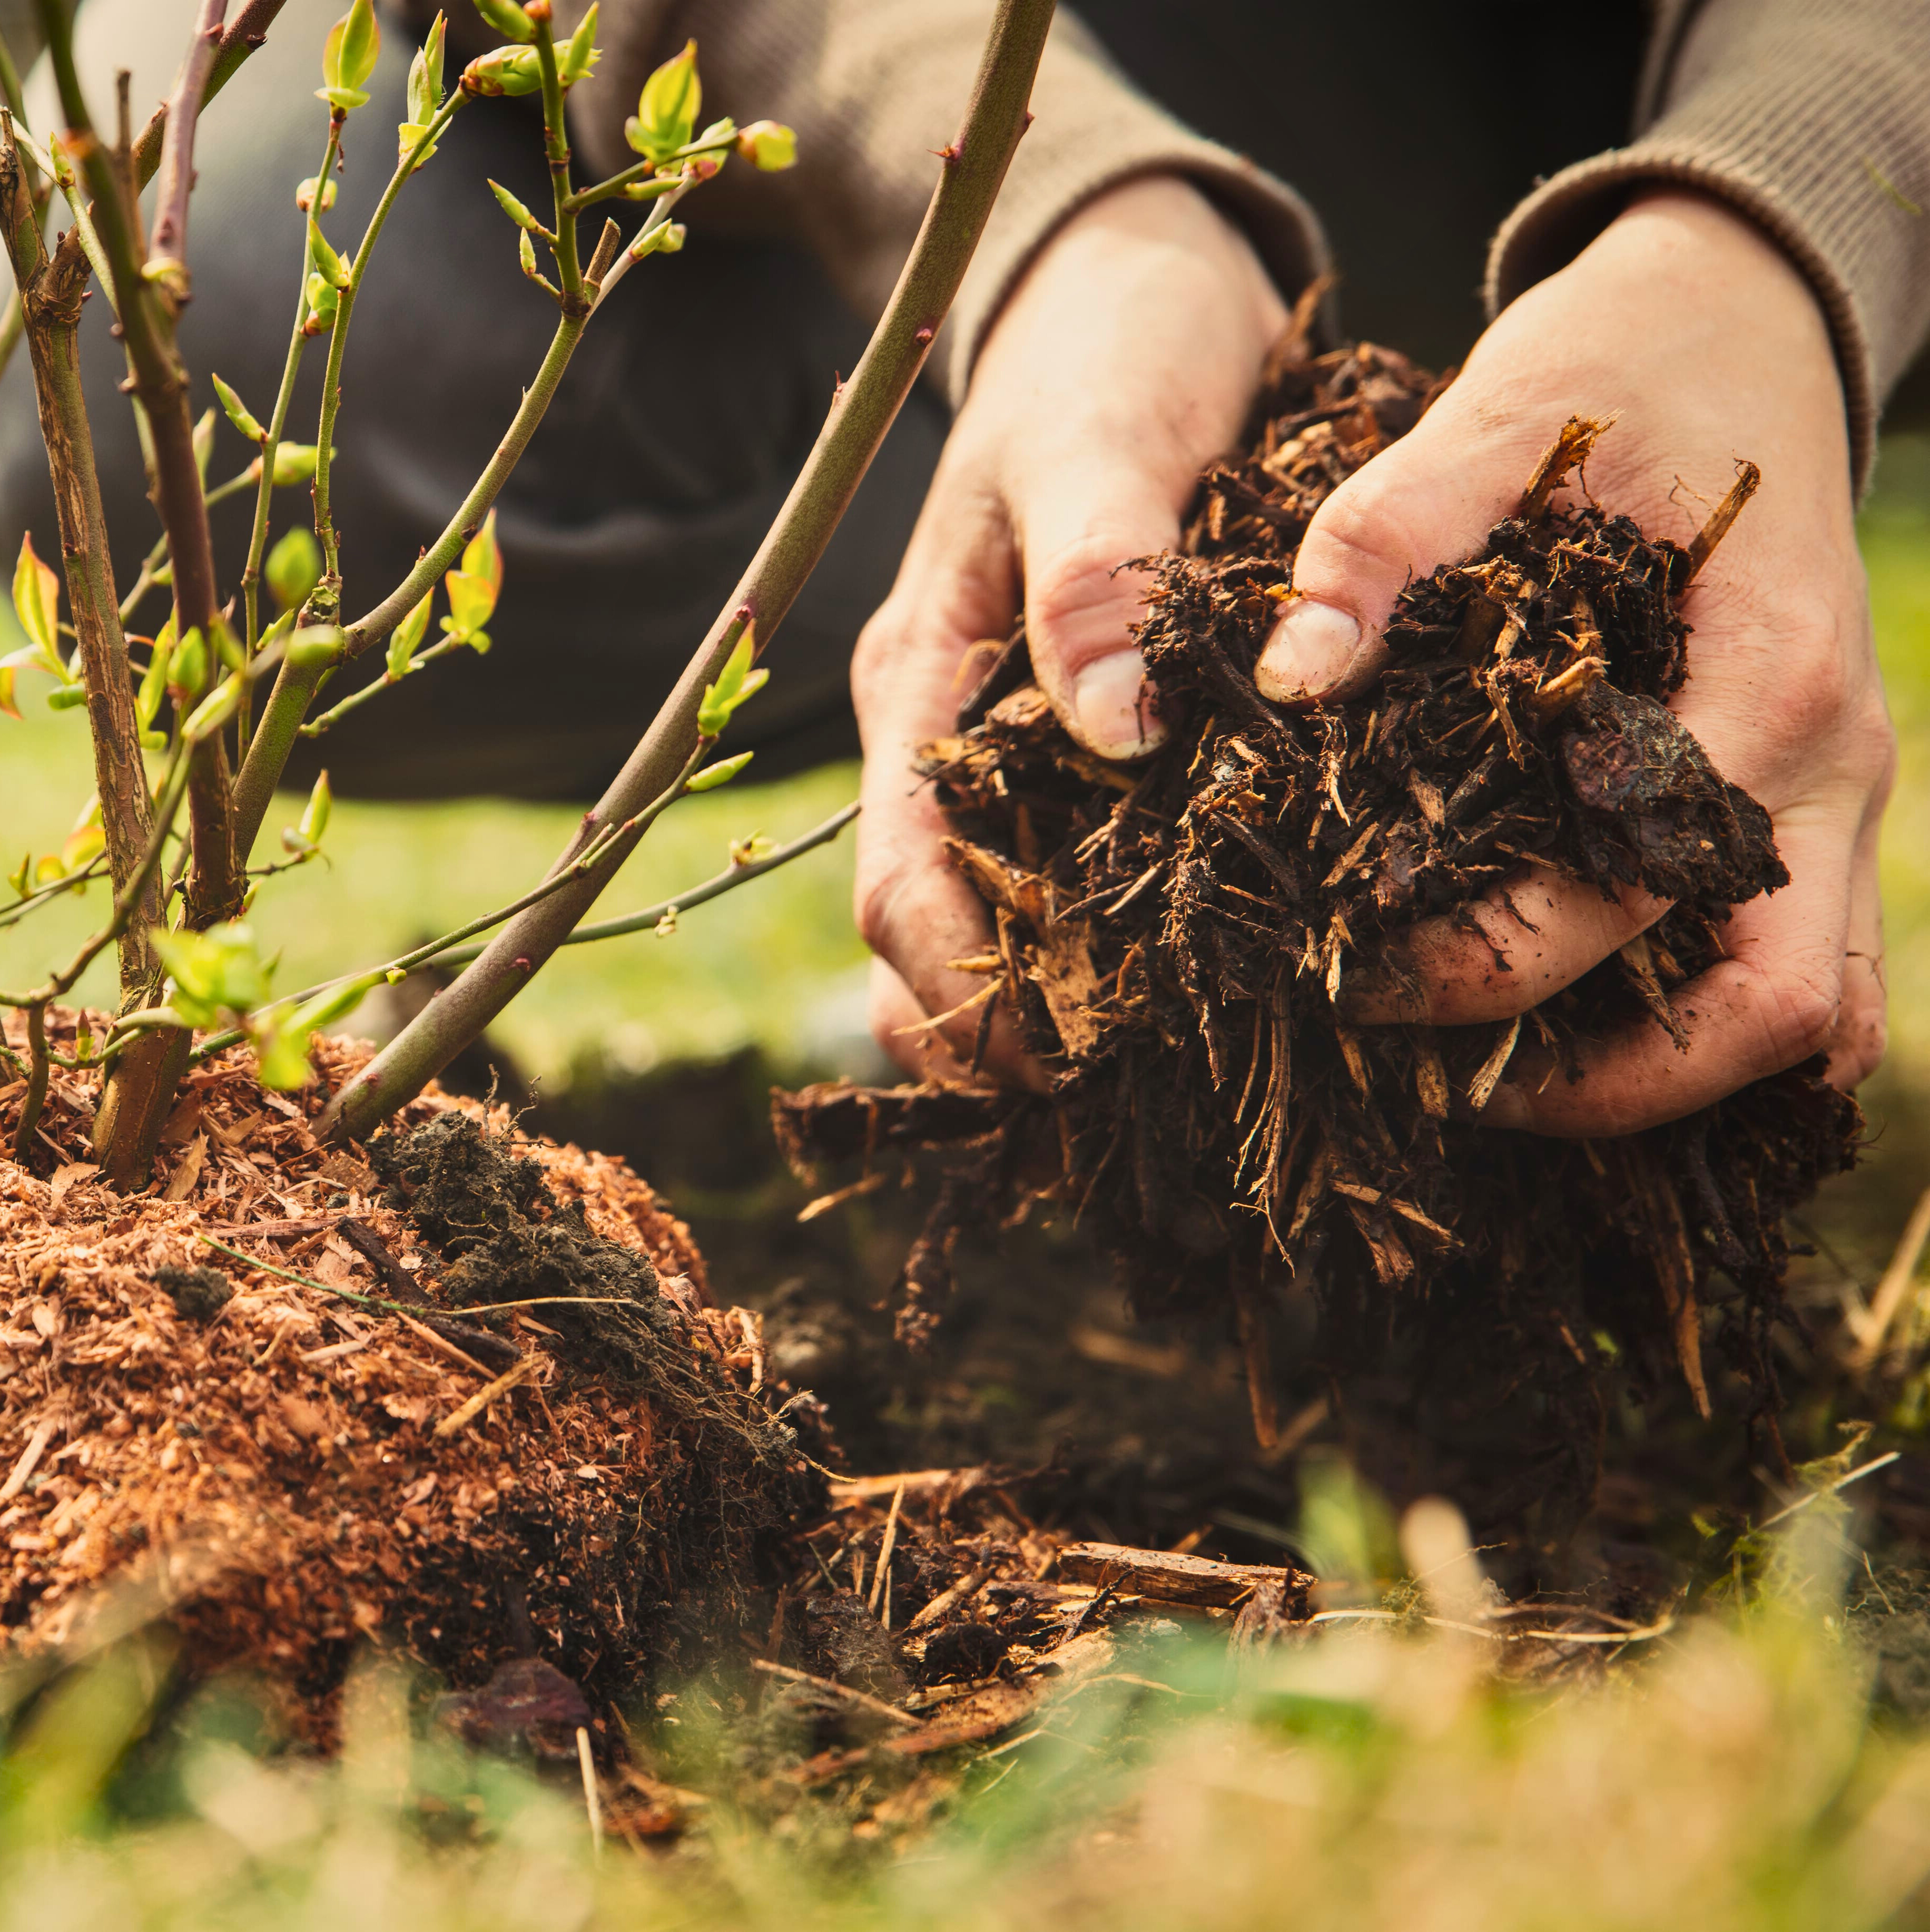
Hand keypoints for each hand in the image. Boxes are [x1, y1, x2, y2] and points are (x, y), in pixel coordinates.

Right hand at [852, 176, 1287, 1080]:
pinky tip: (1184, 977)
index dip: (952, 989)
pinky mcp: (1079, 735)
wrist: (1131, 286)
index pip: (897, 877)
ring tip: (1147, 1068)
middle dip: (986, 1029)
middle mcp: (950, 733)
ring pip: (990, 915)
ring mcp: (1010, 740)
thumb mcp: (1100, 439)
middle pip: (926, 929)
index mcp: (922, 680)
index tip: (1045, 1061)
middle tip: (1102, 1097)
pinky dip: (1102, 939)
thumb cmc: (1106, 349)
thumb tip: (1114, 730)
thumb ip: (1095, 576)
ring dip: (1040, 1003)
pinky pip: (1066, 866)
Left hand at [1253, 190, 1891, 1133]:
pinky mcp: (1814, 798)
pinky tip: (1594, 1037)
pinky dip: (1718, 1031)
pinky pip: (1807, 964)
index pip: (1638, 889)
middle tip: (1446, 1087)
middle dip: (1608, 1083)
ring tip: (1511, 1089)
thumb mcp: (1495, 419)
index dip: (1495, 966)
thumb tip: (1289, 672)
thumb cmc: (1624, 371)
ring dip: (1676, 1079)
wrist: (1745, 321)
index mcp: (1765, 676)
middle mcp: (1830, 762)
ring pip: (1811, 1013)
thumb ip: (1385, 537)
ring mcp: (1842, 792)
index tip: (1360, 978)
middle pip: (1772, 1009)